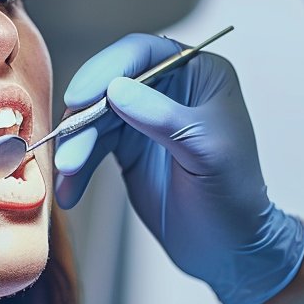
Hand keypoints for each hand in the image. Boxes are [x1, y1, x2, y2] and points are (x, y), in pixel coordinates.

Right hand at [54, 34, 303, 303]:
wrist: (228, 250)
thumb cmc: (234, 197)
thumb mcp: (206, 152)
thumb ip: (163, 118)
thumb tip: (116, 89)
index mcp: (199, 74)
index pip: (143, 53)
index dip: (106, 68)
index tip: (80, 97)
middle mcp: (168, 89)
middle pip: (109, 84)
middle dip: (85, 117)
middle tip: (69, 148)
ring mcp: (144, 118)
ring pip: (95, 118)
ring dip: (77, 146)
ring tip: (69, 175)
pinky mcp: (127, 148)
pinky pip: (91, 147)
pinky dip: (77, 168)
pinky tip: (69, 191)